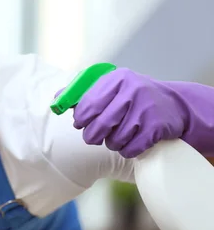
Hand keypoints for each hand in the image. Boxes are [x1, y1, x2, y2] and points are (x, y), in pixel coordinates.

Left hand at [59, 68, 186, 157]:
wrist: (174, 105)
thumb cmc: (132, 97)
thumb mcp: (111, 87)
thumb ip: (84, 93)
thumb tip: (56, 100)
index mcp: (116, 79)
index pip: (88, 104)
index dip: (80, 119)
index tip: (80, 124)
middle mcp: (132, 90)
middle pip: (100, 125)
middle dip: (93, 136)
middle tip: (94, 137)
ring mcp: (146, 109)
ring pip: (114, 139)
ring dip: (112, 143)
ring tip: (118, 136)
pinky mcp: (156, 127)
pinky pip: (130, 149)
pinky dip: (127, 150)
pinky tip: (131, 143)